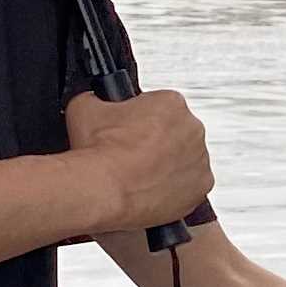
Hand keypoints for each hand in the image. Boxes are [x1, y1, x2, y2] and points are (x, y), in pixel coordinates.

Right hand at [66, 89, 211, 231]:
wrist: (103, 189)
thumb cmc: (99, 152)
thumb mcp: (84, 106)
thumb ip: (97, 97)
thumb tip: (95, 98)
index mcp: (171, 103)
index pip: (161, 105)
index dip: (140, 118)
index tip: (129, 130)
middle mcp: (193, 128)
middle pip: (176, 131)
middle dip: (156, 141)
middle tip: (132, 153)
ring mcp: (200, 159)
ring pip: (184, 158)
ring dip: (166, 164)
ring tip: (139, 173)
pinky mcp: (201, 187)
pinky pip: (190, 185)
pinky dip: (174, 188)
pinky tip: (151, 188)